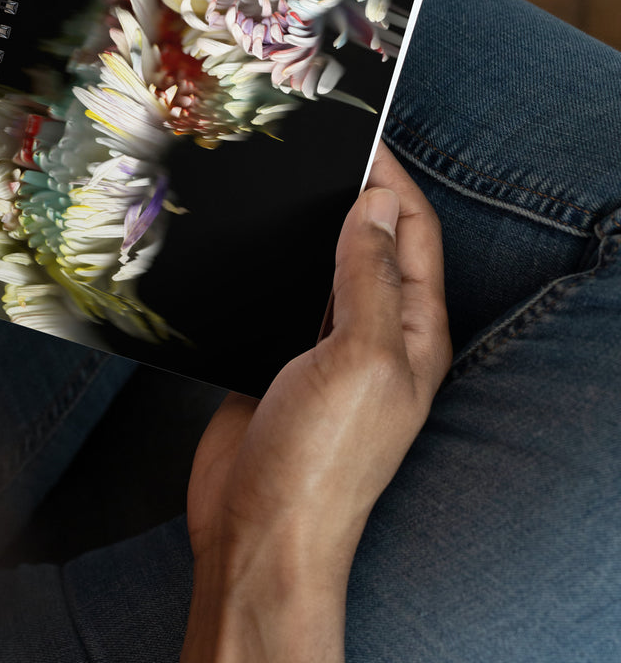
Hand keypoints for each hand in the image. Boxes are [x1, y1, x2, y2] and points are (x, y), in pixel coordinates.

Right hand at [183, 144, 450, 662]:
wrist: (258, 531)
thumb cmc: (320, 461)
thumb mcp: (357, 357)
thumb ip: (365, 277)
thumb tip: (374, 204)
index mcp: (411, 333)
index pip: (412, 234)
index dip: (391, 181)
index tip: (359, 136)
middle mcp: (374, 336)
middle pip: (373, 245)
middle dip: (353, 195)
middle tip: (317, 148)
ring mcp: (325, 349)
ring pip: (326, 267)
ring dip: (314, 227)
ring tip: (284, 182)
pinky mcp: (279, 359)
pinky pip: (284, 295)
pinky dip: (277, 263)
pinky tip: (254, 242)